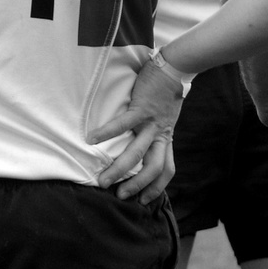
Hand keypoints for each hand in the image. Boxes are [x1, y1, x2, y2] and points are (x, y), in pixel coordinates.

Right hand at [88, 50, 184, 202]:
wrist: (176, 68)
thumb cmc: (168, 93)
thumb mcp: (167, 119)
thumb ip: (158, 132)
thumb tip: (147, 145)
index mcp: (166, 138)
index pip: (167, 169)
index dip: (157, 187)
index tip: (145, 200)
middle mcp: (160, 134)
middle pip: (153, 167)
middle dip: (137, 185)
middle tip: (120, 196)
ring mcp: (151, 123)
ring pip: (137, 153)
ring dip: (119, 169)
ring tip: (103, 180)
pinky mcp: (141, 108)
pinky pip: (122, 124)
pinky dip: (106, 132)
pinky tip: (91, 139)